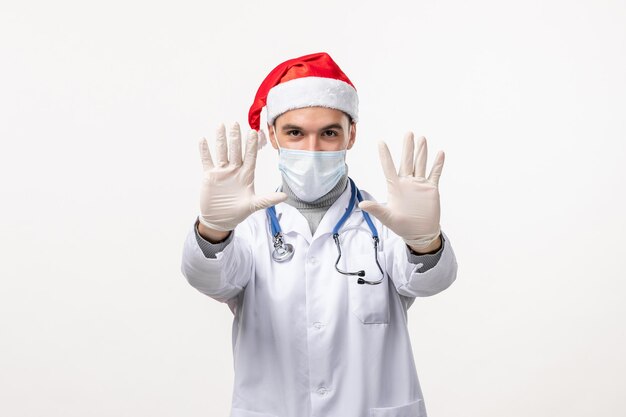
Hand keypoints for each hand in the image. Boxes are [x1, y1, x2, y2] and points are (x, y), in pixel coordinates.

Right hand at [198, 123, 286, 231]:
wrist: (221, 220)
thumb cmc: (238, 212)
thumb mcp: (254, 205)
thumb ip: (268, 199)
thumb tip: (285, 197)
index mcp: (246, 175)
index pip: (250, 157)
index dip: (251, 145)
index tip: (253, 132)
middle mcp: (234, 170)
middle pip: (235, 150)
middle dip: (235, 137)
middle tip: (235, 123)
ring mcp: (222, 172)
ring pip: (221, 152)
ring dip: (220, 139)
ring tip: (221, 125)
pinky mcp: (210, 176)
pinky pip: (207, 161)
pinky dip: (204, 151)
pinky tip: (203, 140)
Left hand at [358, 133, 443, 250]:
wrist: (419, 233)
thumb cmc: (402, 226)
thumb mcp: (387, 218)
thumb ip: (376, 209)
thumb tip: (361, 205)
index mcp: (395, 187)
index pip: (388, 167)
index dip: (385, 155)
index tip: (381, 142)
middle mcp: (407, 182)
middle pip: (407, 161)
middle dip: (408, 147)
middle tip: (408, 133)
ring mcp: (419, 184)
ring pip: (420, 164)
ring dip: (422, 152)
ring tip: (422, 138)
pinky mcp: (431, 189)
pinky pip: (435, 174)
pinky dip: (438, 164)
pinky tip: (440, 153)